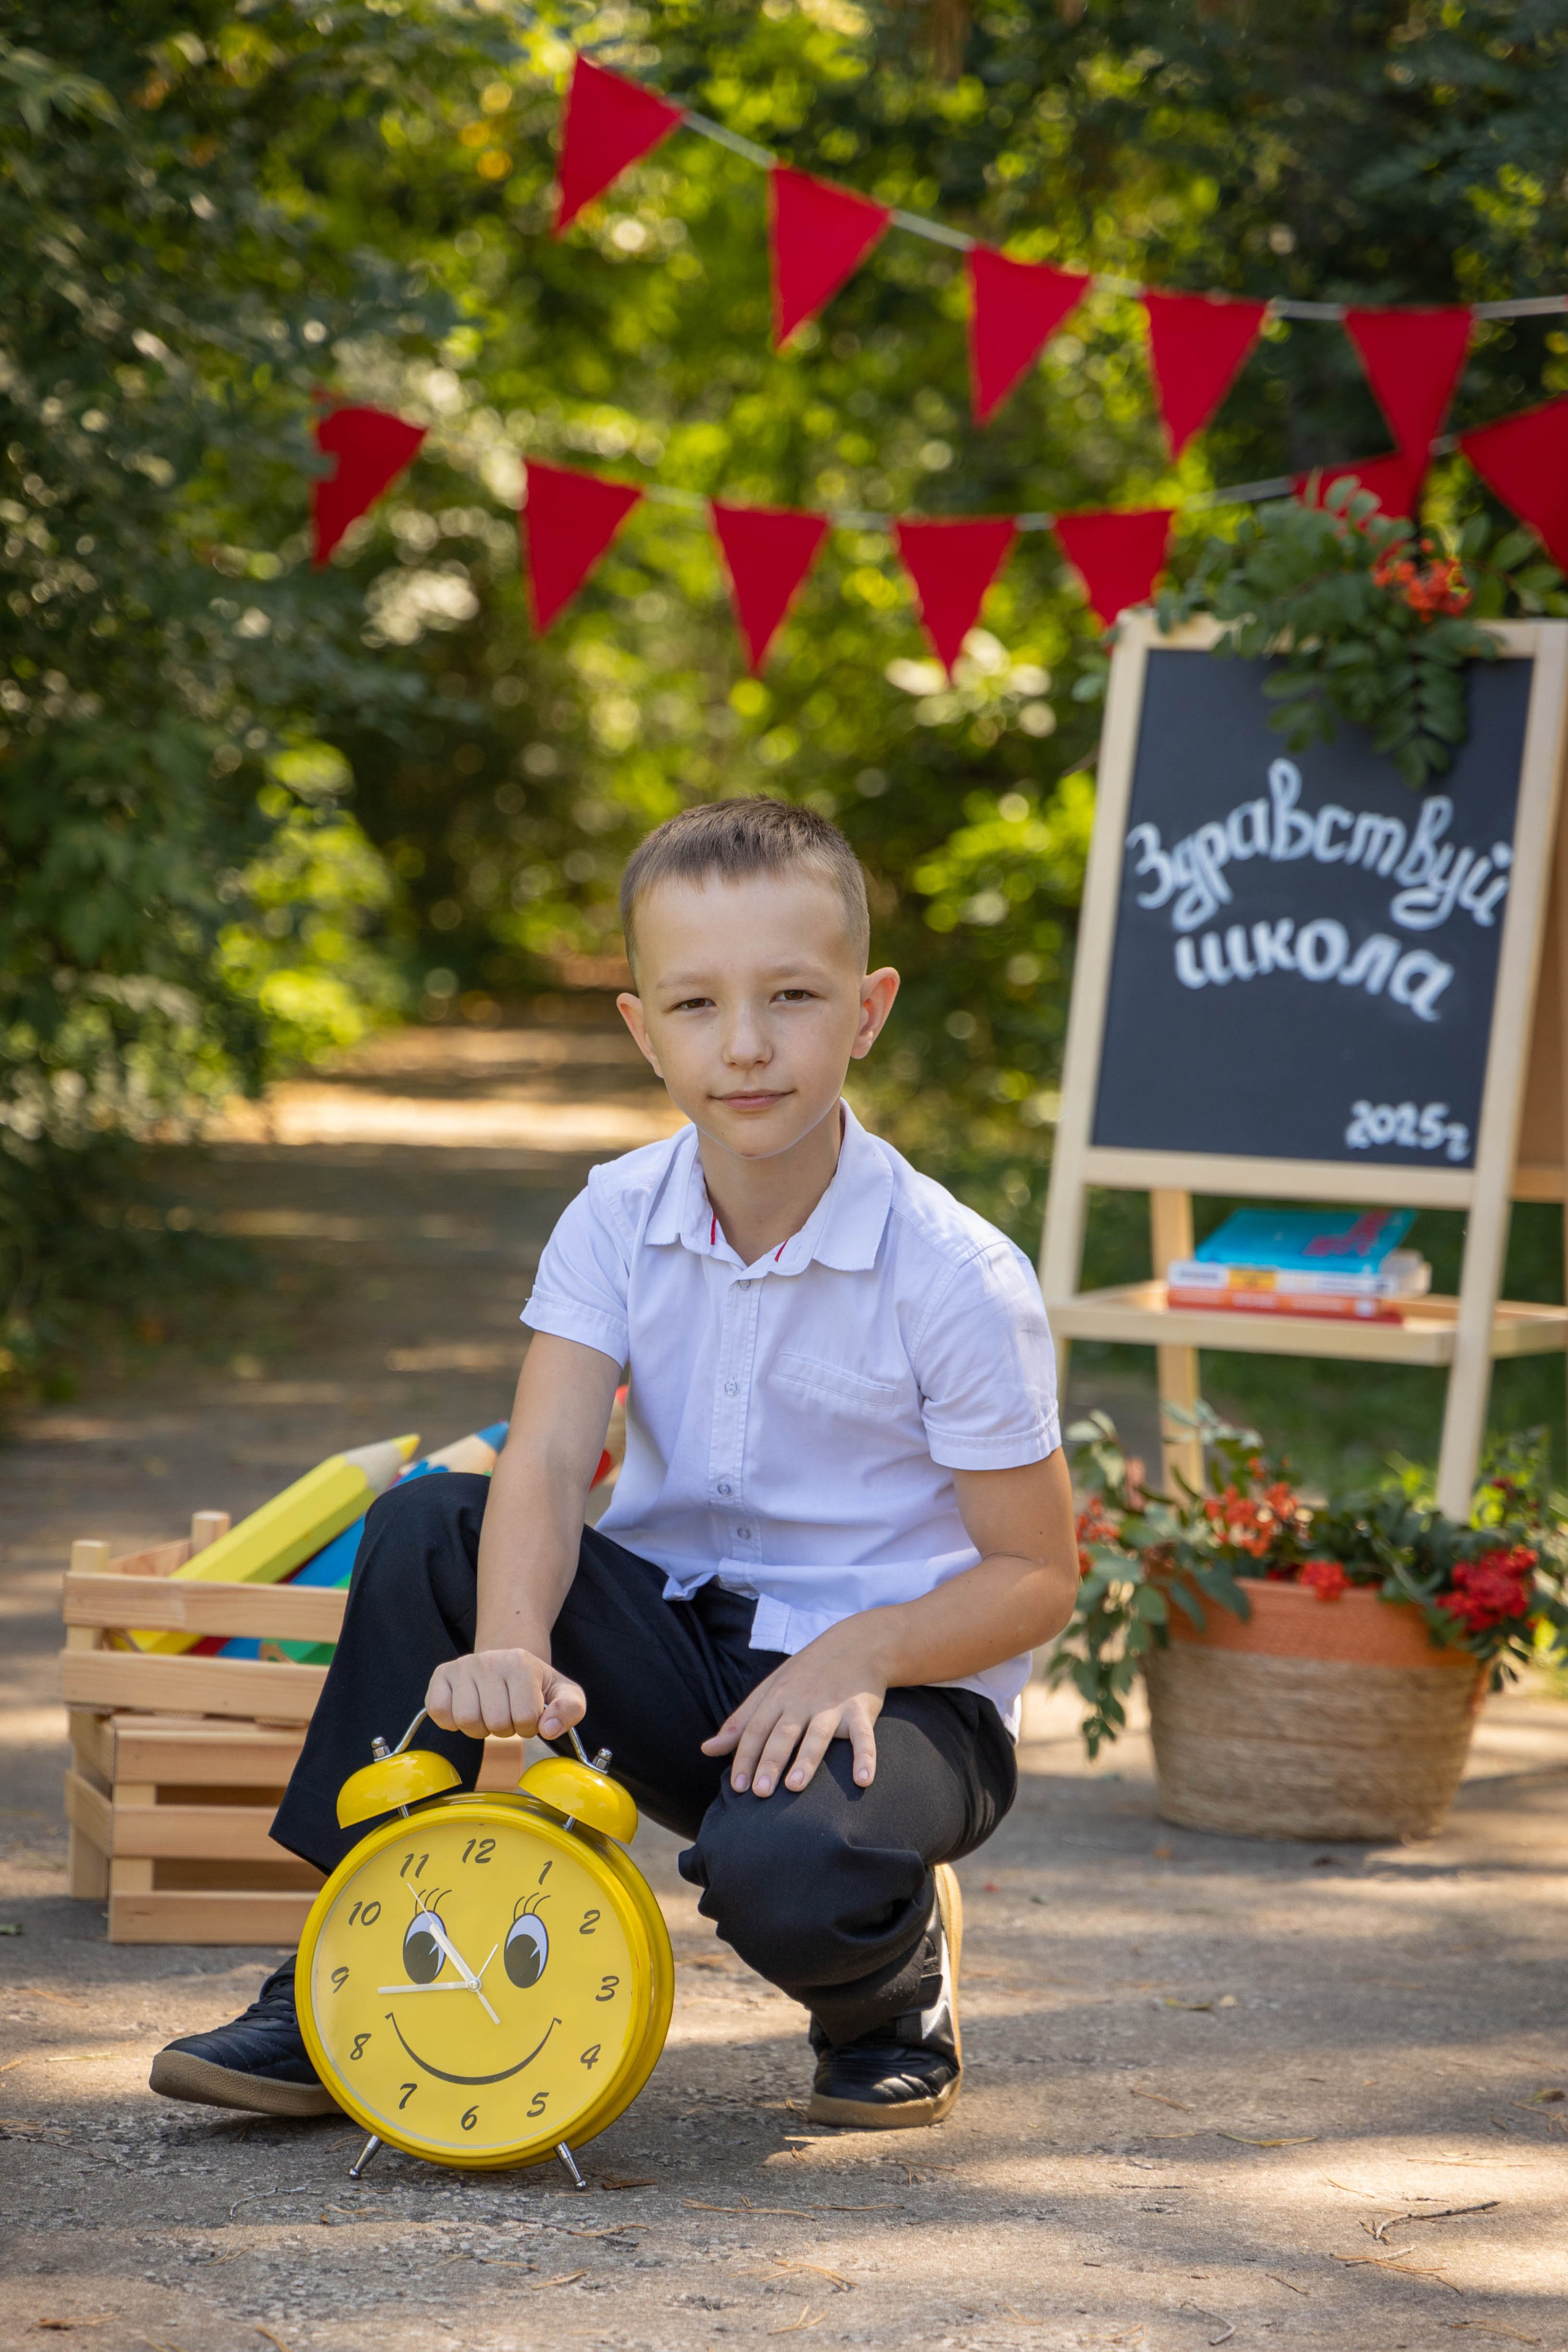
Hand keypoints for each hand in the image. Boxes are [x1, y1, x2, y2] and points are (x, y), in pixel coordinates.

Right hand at [425, 1647, 585, 1742]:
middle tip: (506, 1713)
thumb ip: (570, 1709)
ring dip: (479, 1728)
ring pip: (466, 1720)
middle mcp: (489, 1659)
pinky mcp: (441, 1675)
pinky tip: (466, 1709)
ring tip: (488, 1712)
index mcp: (521, 1663)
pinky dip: (451, 1722)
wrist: (506, 1664)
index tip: (528, 1713)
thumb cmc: (535, 1684)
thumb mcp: (564, 1693)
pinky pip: (439, 1711)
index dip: (529, 1726)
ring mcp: (462, 1665)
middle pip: (496, 1723)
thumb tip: (549, 1729)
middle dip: (505, 1729)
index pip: (525, 1718)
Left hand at [700, 1625, 886, 1797]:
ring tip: (795, 1786)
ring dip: (807, 1760)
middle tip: (760, 1793)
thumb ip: (740, 1722)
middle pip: (783, 1733)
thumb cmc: (806, 1673)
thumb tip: (707, 1750)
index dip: (744, 1757)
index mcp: (777, 1697)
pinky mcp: (860, 1709)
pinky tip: (863, 1780)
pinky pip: (863, 1735)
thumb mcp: (770, 1689)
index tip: (736, 1787)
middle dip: (770, 1762)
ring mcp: (832, 1705)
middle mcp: (802, 1701)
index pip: (755, 1729)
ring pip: (817, 1734)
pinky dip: (865, 1757)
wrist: (856, 1643)